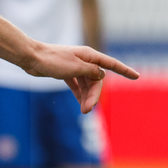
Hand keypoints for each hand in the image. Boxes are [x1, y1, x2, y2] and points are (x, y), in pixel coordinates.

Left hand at [23, 44, 138, 112]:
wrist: (31, 58)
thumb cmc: (52, 60)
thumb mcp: (75, 67)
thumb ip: (91, 72)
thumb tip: (101, 76)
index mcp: (89, 56)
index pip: (111, 64)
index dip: (125, 71)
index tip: (136, 76)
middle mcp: (84, 60)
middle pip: (96, 80)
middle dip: (94, 95)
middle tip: (87, 110)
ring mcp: (75, 66)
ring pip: (87, 84)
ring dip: (86, 97)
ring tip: (83, 111)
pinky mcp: (65, 72)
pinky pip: (77, 84)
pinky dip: (79, 93)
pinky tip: (80, 103)